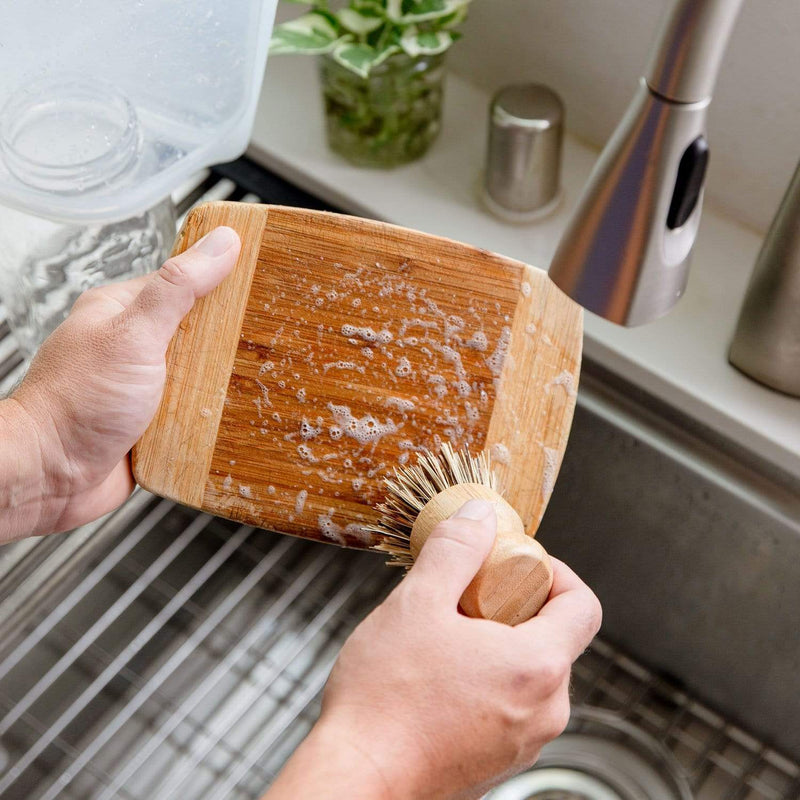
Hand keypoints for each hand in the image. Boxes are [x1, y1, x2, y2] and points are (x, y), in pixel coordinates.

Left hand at [0, 226, 240, 540]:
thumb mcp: (134, 334)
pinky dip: (214, 417)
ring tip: (260, 380)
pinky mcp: (155, 425)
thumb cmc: (75, 404)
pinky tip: (236, 416)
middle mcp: (134, 347)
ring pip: (201, 377)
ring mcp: (145, 387)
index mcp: (125, 312)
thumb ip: (178, 288)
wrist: (50, 478)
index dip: (224, 283)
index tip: (263, 282)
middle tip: (268, 340)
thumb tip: (222, 243)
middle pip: (199, 333)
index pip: (186, 283)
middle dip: (229, 340)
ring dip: (224, 384)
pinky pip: (196, 414)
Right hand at [265, 499, 601, 799]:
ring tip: (441, 639)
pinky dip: (483, 680)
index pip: (583, 605)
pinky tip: (434, 678)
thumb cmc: (385, 700)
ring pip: (527, 672)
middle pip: (554, 637)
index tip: (513, 564)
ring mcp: (522, 743)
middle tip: (465, 597)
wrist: (358, 778)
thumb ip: (456, 550)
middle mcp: (544, 712)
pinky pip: (507, 705)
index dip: (554, 572)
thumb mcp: (418, 602)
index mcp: (538, 668)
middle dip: (514, 606)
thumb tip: (479, 517)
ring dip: (494, 645)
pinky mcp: (496, 762)